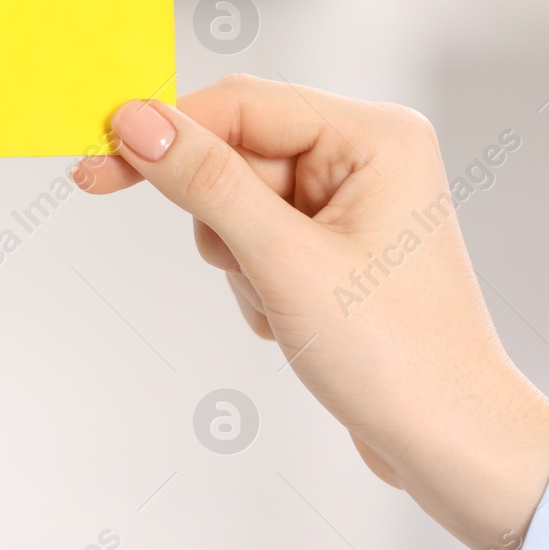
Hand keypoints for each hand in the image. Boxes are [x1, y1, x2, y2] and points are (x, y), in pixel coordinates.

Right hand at [75, 75, 548, 549]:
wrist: (451, 445)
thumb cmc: (396, 357)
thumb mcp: (284, 262)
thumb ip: (205, 182)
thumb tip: (136, 121)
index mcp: (376, 135)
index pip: (241, 104)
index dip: (166, 133)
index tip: (98, 164)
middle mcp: (370, 156)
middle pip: (238, 154)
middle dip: (224, 223)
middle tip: (250, 273)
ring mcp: (356, 203)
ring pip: (240, 204)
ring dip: (241, 262)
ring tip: (288, 309)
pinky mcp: (340, 247)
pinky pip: (260, 242)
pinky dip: (258, 284)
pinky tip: (297, 323)